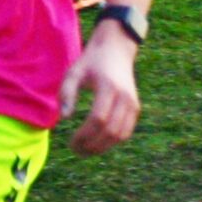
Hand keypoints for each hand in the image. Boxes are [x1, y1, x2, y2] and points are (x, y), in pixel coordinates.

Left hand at [58, 22, 140, 154]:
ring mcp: (133, 104)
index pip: (98, 119)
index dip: (84, 135)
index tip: (70, 141)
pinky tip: (96, 143)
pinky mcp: (136, 109)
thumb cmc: (91, 62)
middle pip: (110, 131)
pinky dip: (112, 142)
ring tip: (85, 150)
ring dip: (102, 147)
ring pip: (120, 135)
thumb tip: (65, 118)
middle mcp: (125, 97)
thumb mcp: (74, 72)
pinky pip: (126, 132)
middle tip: (75, 150)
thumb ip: (67, 93)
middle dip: (92, 145)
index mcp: (108, 87)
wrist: (116, 50)